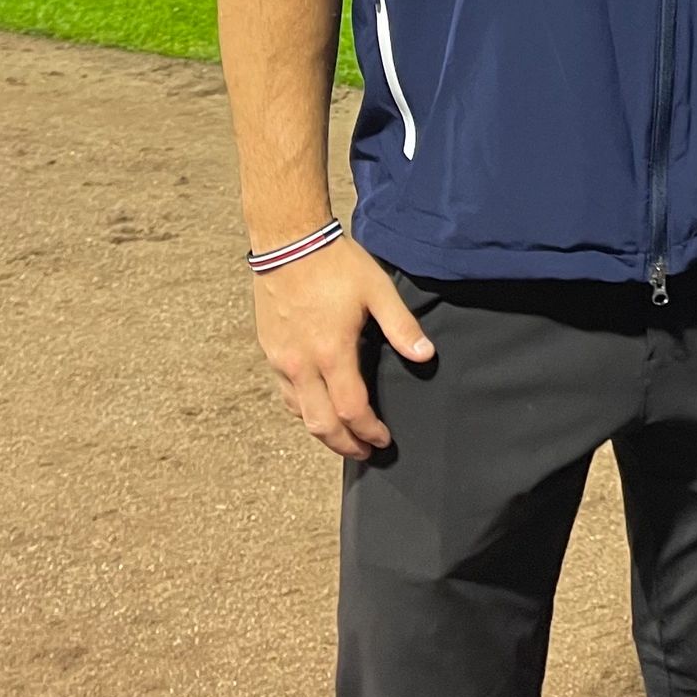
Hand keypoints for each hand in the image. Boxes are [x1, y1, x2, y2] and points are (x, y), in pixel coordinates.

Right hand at [252, 235, 433, 460]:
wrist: (288, 242)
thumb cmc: (335, 264)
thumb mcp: (377, 290)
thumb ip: (402, 327)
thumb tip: (426, 356)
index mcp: (332, 353)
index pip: (351, 410)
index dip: (369, 431)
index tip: (383, 440)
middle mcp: (303, 365)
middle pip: (321, 424)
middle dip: (344, 444)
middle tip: (364, 453)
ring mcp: (282, 360)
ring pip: (299, 413)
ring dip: (322, 431)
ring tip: (343, 436)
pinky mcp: (270, 351)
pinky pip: (285, 394)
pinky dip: (303, 410)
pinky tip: (316, 407)